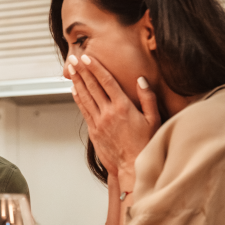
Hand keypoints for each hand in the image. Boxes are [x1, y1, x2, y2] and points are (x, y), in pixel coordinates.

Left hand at [66, 54, 160, 177]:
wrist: (132, 167)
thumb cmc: (146, 144)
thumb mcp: (154, 119)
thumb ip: (148, 98)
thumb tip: (141, 79)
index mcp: (123, 107)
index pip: (106, 81)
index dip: (95, 67)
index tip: (87, 57)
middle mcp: (108, 112)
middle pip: (92, 86)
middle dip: (81, 70)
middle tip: (72, 58)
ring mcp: (99, 122)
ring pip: (85, 97)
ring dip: (77, 81)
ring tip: (70, 70)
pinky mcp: (94, 131)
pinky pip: (84, 110)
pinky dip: (78, 98)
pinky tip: (74, 90)